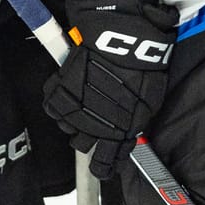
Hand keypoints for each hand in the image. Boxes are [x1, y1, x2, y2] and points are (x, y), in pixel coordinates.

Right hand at [42, 0, 177, 179]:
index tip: (104, 166)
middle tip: (97, 120)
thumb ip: (137, 120)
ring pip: (69, 128)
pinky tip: (72, 91)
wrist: (126, 38)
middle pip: (83, 145)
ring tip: (86, 100)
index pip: (106, 162)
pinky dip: (61, 102)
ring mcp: (76, 110)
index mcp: (120, 132)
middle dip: (90, 135)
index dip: (104, 166)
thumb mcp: (150, 99)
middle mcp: (95, 126)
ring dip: (76, 118)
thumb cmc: (145, 66)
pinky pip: (53, 109)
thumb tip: (129, 133)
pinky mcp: (61, 92)